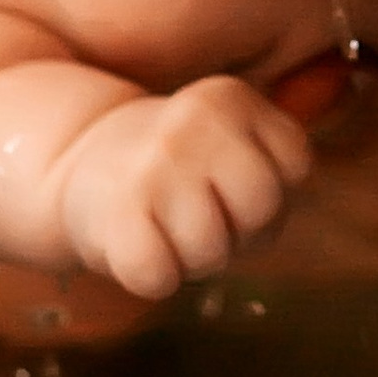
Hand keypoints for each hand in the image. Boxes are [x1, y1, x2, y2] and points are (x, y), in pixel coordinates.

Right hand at [49, 78, 314, 301]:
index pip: (295, 165)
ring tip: (171, 228)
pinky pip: (159, 278)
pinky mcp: (114, 215)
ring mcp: (151, 168)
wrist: (82, 163)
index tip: (234, 185)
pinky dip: (156, 278)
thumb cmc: (183, 171)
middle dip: (243, 230)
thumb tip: (262, 219)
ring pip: (211, 253)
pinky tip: (141, 245)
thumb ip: (276, 174)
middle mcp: (191, 123)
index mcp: (230, 98)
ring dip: (196, 259)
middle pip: (262, 206)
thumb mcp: (234, 145)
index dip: (275, 191)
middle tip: (208, 217)